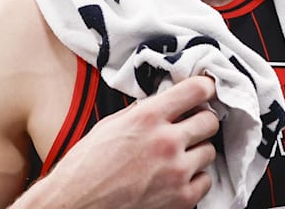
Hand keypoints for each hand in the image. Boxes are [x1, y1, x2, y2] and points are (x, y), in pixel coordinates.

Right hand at [23, 76, 219, 208]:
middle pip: (210, 121)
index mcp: (147, 117)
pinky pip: (205, 181)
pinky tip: (175, 179)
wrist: (75, 206)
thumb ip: (140, 112)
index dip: (205, 88)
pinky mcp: (181, 199)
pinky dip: (194, 180)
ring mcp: (176, 171)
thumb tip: (161, 103)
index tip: (206, 90)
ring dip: (196, 153)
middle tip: (189, 129)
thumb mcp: (108, 126)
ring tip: (175, 158)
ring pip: (210, 152)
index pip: (196, 90)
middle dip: (201, 123)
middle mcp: (166, 141)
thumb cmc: (84, 169)